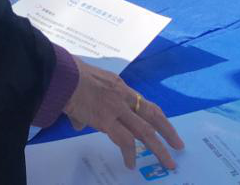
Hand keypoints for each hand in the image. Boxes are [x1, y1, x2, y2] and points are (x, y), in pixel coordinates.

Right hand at [63, 59, 183, 170]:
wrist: (61, 75)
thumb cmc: (68, 77)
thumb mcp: (86, 86)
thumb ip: (88, 106)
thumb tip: (80, 123)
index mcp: (119, 85)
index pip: (143, 103)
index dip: (157, 118)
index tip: (166, 128)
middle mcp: (123, 95)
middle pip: (152, 115)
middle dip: (168, 131)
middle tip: (178, 145)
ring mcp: (117, 108)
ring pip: (145, 131)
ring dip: (158, 148)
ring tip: (167, 162)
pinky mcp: (106, 119)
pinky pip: (124, 140)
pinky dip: (130, 153)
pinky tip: (131, 164)